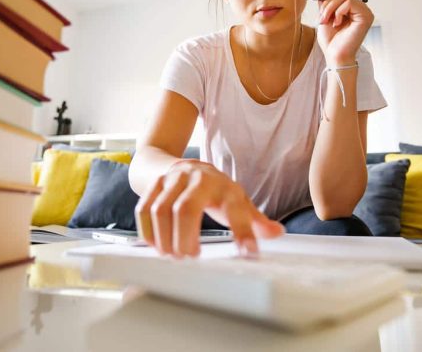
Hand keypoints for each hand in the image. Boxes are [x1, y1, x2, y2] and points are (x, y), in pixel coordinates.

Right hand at [134, 159, 284, 257]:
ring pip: (160, 209)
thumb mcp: (237, 199)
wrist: (181, 164)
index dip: (243, 231)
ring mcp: (172, 179)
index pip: (236, 210)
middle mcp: (197, 178)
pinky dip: (148, 231)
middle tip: (189, 258)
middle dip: (185, 238)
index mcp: (224, 186)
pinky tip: (157, 246)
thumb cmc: (213, 189)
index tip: (249, 253)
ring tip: (173, 255)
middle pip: (185, 209)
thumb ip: (254, 219)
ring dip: (165, 238)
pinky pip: (144, 209)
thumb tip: (277, 233)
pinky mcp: (153, 184)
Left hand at [316, 0, 374, 63]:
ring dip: (330, 7)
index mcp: (351, 7)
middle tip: (322, 16)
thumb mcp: (324, 16)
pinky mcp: (365, 15)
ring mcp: (364, 11)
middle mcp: (360, 7)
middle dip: (327, 1)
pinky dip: (338, 12)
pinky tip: (337, 23)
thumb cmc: (331, 41)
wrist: (335, 55)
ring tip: (327, 20)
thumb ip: (325, 1)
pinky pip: (349, 2)